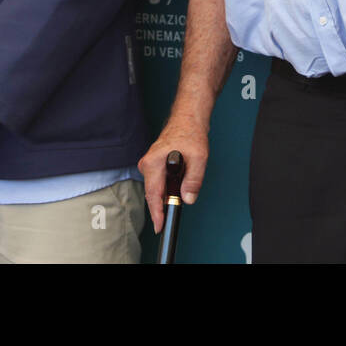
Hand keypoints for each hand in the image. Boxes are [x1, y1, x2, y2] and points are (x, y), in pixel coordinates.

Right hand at [139, 114, 209, 232]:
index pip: (152, 194)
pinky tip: (179, 183)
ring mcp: (149, 164)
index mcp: (153, 162)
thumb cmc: (191, 133)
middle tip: (173, 216)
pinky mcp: (154, 165)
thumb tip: (188, 199)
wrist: (187, 119)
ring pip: (156, 188)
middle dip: (163, 206)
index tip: (160, 226)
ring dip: (167, 194)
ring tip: (183, 187)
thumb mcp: (199, 158)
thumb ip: (193, 180)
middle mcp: (147, 164)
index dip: (156, 213)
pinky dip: (167, 187)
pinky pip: (159, 182)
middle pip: (153, 194)